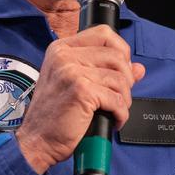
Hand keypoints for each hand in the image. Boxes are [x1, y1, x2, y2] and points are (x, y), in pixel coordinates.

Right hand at [16, 26, 144, 173]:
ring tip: (115, 111)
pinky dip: (121, 113)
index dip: (121, 51)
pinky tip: (113, 120)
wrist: (37, 141)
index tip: (122, 70)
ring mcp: (72, 72)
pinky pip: (116, 99)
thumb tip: (138, 68)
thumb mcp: (76, 85)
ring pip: (120, 79)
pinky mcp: (81, 91)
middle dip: (126, 80)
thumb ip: (106, 71)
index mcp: (61, 49)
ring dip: (124, 99)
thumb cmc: (54, 116)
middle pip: (116, 56)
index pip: (103, 34)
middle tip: (119, 96)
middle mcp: (64, 56)